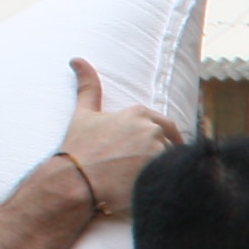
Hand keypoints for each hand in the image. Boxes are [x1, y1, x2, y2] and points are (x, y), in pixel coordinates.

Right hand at [56, 59, 181, 215]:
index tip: (158, 150)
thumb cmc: (78, 148)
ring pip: (172, 161)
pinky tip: (156, 189)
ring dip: (166, 169)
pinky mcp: (159, 173)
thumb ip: (88, 87)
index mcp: (138, 113)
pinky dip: (168, 182)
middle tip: (158, 168)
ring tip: (152, 182)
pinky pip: (173, 177)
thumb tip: (77, 59)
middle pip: (171, 143)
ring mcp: (157, 150)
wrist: (75, 181)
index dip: (163, 139)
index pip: (164, 125)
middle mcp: (151, 128)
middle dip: (166, 154)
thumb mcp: (84, 114)